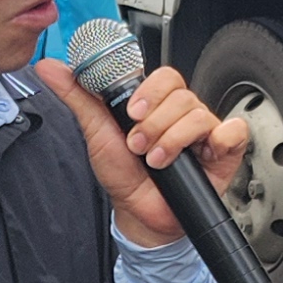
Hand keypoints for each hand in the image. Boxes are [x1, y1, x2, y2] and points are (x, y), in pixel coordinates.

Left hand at [35, 58, 246, 250]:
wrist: (140, 215)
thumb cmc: (123, 175)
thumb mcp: (96, 133)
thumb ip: (77, 96)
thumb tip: (50, 67)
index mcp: (156, 103)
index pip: (163, 76)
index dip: (149, 92)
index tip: (131, 112)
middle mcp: (182, 113)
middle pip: (181, 95)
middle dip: (154, 123)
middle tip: (139, 145)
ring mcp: (204, 131)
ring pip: (198, 114)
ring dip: (172, 140)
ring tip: (157, 161)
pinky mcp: (225, 150)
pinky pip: (232, 132)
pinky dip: (218, 140)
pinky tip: (200, 155)